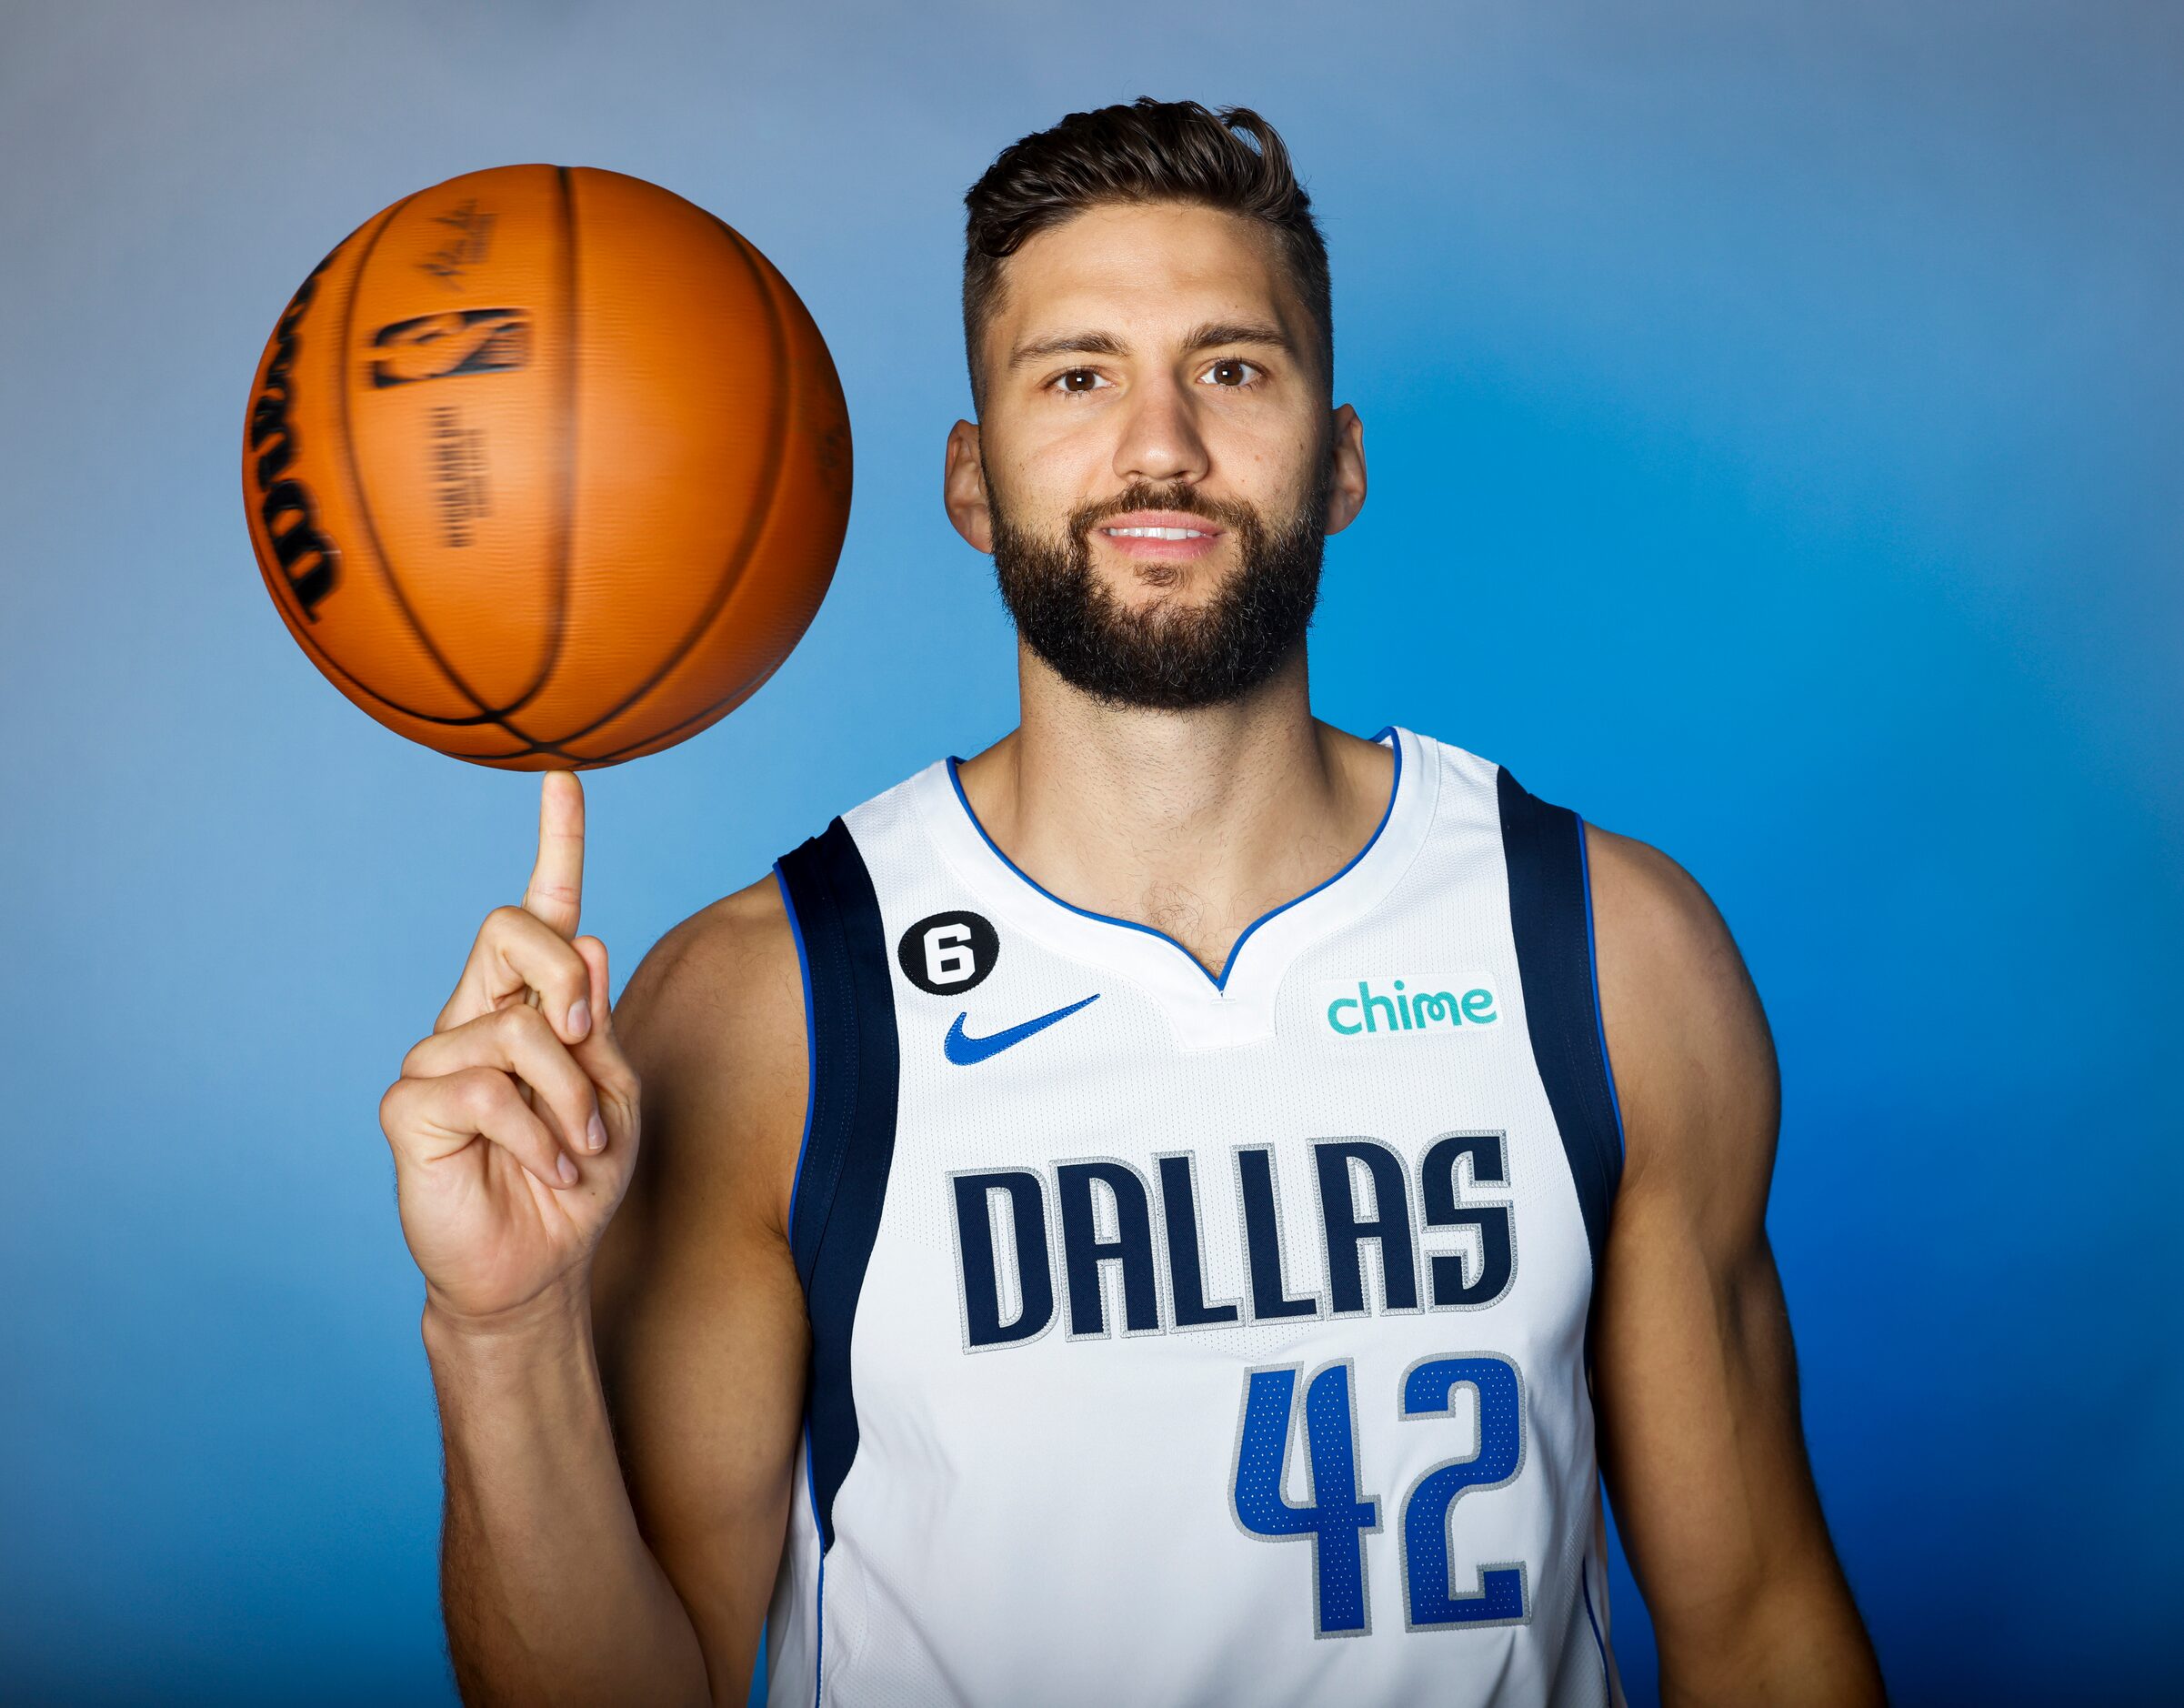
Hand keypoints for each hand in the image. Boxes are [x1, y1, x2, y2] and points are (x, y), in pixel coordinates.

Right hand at [379, 772, 641, 1325]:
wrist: (538, 1265)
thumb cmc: (576, 1176)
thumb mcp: (615, 1094)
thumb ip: (596, 1022)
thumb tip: (582, 937)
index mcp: (529, 1001)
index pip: (539, 910)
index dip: (554, 841)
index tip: (564, 776)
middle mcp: (475, 1013)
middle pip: (510, 928)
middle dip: (566, 980)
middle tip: (588, 1043)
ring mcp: (436, 1055)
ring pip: (518, 1026)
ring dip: (573, 1099)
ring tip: (577, 1152)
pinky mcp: (410, 1105)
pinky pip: (489, 1090)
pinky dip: (539, 1136)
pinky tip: (545, 1169)